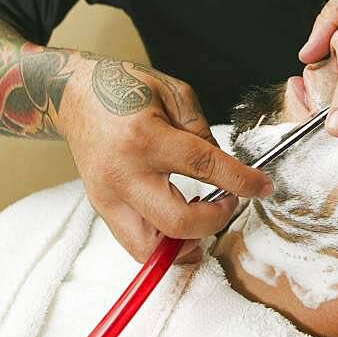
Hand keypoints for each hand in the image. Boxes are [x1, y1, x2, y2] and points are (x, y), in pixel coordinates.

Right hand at [57, 57, 271, 262]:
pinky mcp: (102, 208)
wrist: (75, 95)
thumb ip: (202, 133)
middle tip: (229, 203)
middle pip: (177, 224)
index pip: (204, 168)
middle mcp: (124, 174)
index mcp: (146, 138)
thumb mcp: (174, 93)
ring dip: (186, 244)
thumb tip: (225, 170)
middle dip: (215, 222)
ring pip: (151, 250)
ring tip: (204, 220)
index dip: (240, 181)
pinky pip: (136, 243)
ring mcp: (108, 197)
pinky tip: (180, 223)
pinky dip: (163, 242)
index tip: (262, 186)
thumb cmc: (124, 86)